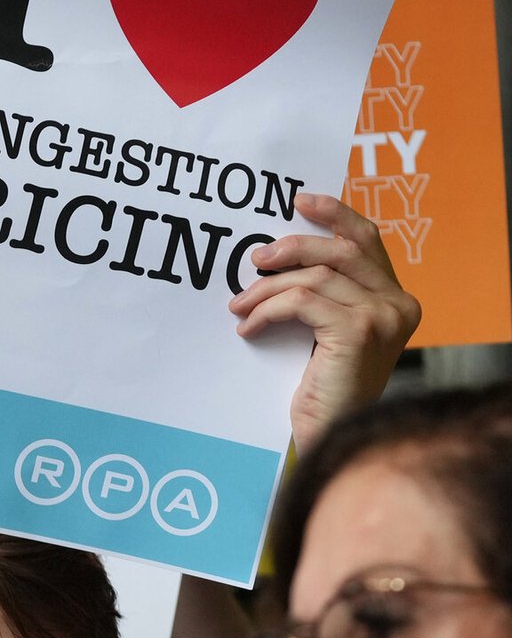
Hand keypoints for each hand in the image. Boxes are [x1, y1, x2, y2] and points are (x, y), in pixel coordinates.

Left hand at [228, 191, 418, 453]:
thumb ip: (324, 298)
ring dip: (267, 288)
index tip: (300, 201)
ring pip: (314, 276)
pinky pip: (301, 302)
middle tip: (255, 259)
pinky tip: (248, 327)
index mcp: (396, 301)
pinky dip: (268, 310)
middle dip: (293, 247)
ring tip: (239, 306)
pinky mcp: (356, 331)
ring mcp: (381, 317)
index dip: (335, 215)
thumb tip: (276, 258)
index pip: (367, 242)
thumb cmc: (322, 391)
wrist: (327, 435)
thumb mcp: (326, 336)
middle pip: (341, 250)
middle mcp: (398, 304)